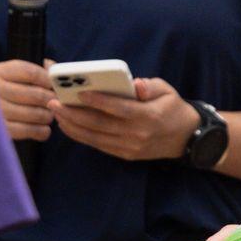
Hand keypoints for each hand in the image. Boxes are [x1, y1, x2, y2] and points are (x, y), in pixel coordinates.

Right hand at [0, 59, 54, 141]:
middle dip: (51, 99)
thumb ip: (30, 70)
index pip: (31, 73)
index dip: (48, 79)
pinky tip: (42, 129)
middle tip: (55, 102)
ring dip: (48, 116)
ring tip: (48, 115)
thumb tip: (52, 67)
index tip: (54, 85)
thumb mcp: (5, 75)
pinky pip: (30, 131)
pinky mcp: (0, 131)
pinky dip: (42, 131)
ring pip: (36, 113)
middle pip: (36, 94)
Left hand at [53, 76, 199, 163]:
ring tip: (56, 113)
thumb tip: (135, 84)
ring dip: (72, 126)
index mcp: (149, 116)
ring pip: (95, 137)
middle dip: (74, 114)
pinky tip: (68, 126)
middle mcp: (137, 134)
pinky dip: (81, 136)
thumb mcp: (168, 90)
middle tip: (55, 102)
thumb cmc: (172, 108)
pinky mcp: (125, 155)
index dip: (99, 101)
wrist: (185, 138)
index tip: (79, 93)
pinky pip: (99, 145)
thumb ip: (150, 86)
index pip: (119, 109)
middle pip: (100, 125)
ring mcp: (130, 147)